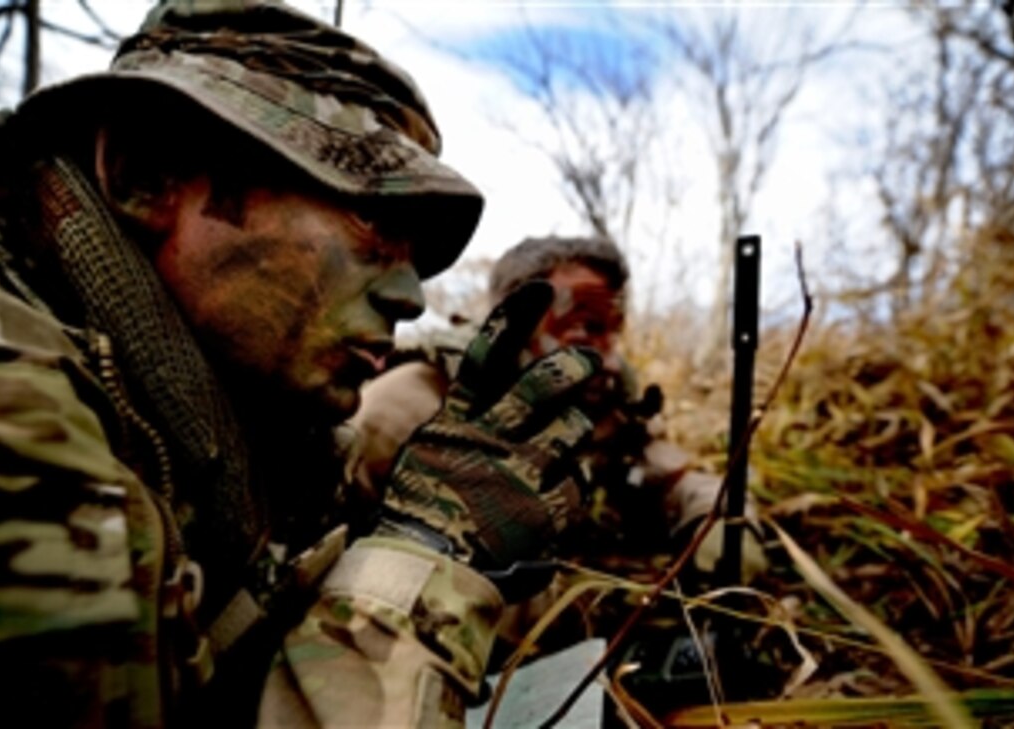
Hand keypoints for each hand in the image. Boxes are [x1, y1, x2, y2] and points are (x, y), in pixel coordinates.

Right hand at [380, 282, 598, 571]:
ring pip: (571, 428)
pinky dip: (567, 488)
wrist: (424, 572)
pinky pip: (577, 482)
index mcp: (458, 422)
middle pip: (543, 384)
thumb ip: (462, 424)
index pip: (488, 355)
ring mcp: (521, 470)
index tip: (543, 290)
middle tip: (591, 361)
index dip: (517, 318)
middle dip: (573, 367)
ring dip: (572, 432)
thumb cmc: (421, 514)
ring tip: (557, 449)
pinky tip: (545, 504)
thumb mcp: (429, 455)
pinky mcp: (547, 505)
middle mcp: (491, 437)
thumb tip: (492, 396)